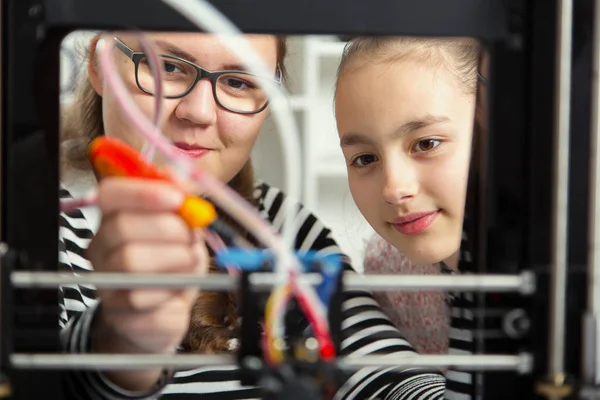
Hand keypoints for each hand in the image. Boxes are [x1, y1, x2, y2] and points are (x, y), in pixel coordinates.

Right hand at [86, 178, 207, 388]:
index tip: (177, 198)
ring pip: (132, 266)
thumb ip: (182, 203)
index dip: (143, 192)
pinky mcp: (120, 318)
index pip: (110, 194)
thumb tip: (183, 180)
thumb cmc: (172, 264)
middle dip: (169, 229)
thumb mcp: (184, 228)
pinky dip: (173, 299)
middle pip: (122, 228)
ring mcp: (106, 285)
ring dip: (175, 263)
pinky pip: (146, 304)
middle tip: (191, 238)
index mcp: (114, 220)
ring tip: (188, 265)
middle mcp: (101, 250)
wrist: (163, 315)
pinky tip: (176, 295)